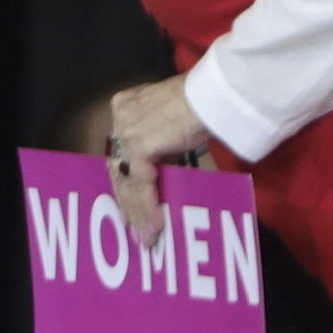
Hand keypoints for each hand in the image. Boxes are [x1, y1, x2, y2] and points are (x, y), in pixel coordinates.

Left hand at [103, 76, 212, 247]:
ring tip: (147, 237)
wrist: (213, 95)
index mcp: (126, 106)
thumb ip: (162, 144)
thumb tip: (163, 176)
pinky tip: (156, 224)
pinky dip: (148, 206)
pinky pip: (141, 184)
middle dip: (127, 204)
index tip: (129, 205)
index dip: (124, 181)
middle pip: (118, 168)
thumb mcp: (174, 123)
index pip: (120, 152)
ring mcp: (127, 130)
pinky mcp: (139, 144)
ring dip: (138, 212)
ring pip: (126, 180)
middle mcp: (121, 116)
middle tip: (135, 230)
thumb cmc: (205, 103)